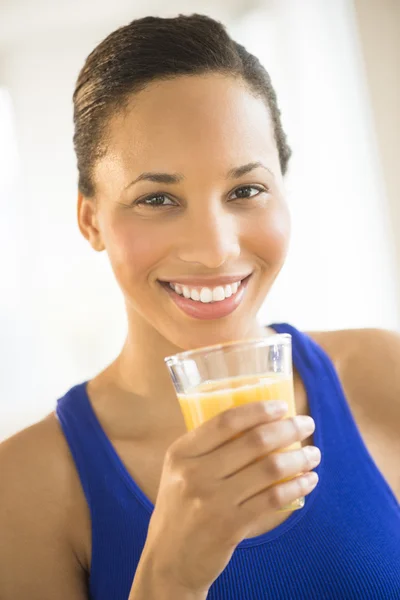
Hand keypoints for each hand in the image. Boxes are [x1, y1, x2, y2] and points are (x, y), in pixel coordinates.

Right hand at [143, 400, 318, 593]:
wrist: (169, 559)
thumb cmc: (181, 507)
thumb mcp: (181, 471)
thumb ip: (208, 448)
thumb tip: (258, 422)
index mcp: (181, 453)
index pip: (225, 421)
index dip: (258, 410)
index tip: (282, 406)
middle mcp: (194, 473)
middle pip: (253, 441)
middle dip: (288, 429)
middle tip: (306, 423)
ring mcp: (212, 501)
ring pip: (269, 470)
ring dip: (298, 458)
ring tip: (313, 453)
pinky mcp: (229, 526)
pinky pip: (272, 499)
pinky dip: (296, 486)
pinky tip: (309, 480)